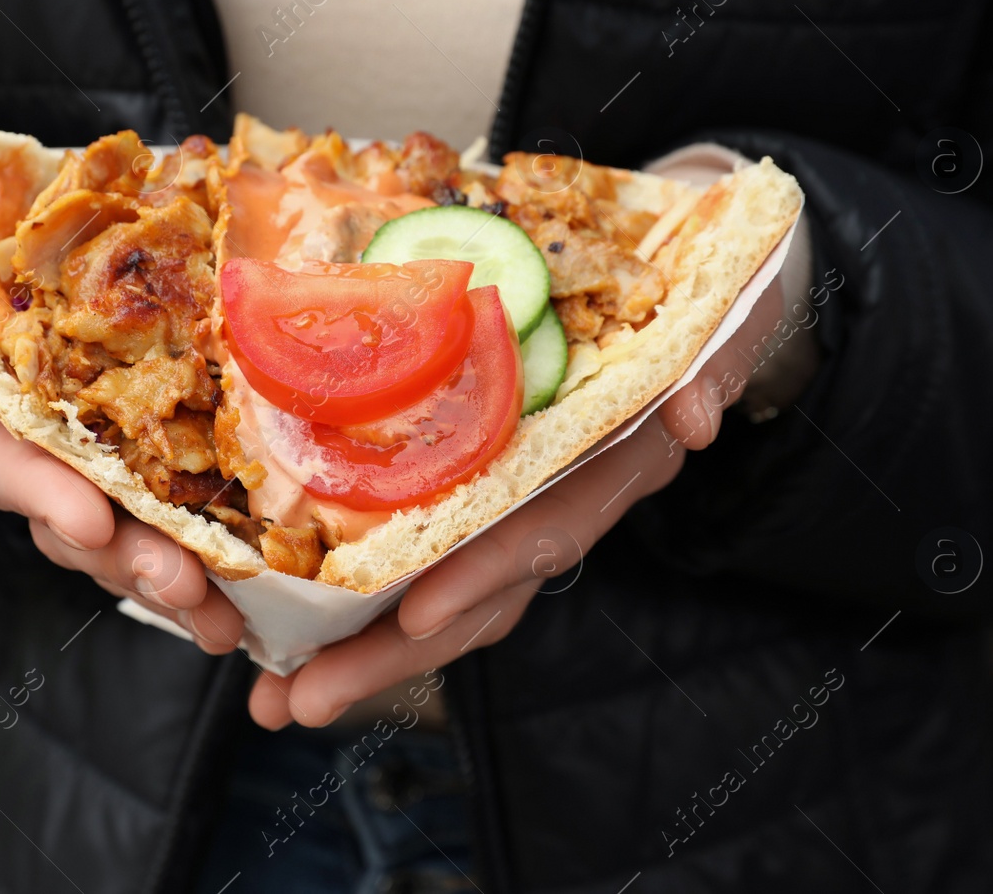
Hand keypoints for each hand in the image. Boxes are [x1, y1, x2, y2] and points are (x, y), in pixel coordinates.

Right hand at [0, 182, 245, 652]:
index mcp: (3, 410)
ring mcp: (106, 489)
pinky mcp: (163, 499)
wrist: (93, 280)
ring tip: (219, 618)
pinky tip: (243, 621)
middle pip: (76, 527)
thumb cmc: (37, 263)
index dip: (42, 493)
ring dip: (172, 588)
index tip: (88, 520)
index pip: (6, 464)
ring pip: (128, 552)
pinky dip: (209, 587)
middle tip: (179, 581)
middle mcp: (49, 462)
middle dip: (124, 558)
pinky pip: (181, 551)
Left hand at [248, 255, 813, 727]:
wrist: (708, 292)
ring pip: (440, 593)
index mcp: (609, 466)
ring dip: (359, 650)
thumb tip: (696, 418)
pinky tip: (291, 634)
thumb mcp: (715, 325)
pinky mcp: (479, 490)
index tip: (416, 615)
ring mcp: (518, 506)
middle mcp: (559, 500)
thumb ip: (707, 370)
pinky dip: (360, 600)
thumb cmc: (704, 303)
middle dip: (387, 654)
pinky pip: (421, 555)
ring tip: (277, 694)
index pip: (542, 531)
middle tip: (299, 700)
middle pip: (473, 596)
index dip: (484, 575)